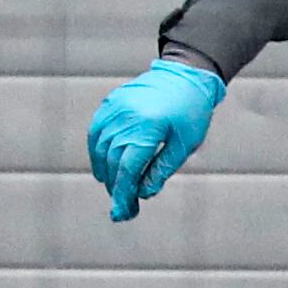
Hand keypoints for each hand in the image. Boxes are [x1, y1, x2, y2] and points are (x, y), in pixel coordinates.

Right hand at [86, 57, 225, 222]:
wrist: (186, 76)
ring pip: (99, 147)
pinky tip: (103, 164)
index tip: (122, 212)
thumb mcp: (184, 145)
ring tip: (114, 187)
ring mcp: (115, 108)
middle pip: (112, 161)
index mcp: (147, 129)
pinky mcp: (110, 102)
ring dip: (104, 170)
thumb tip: (143, 193)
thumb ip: (162, 169)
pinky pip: (96, 131)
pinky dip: (96, 150)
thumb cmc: (191, 113)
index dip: (123, 193)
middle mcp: (126, 117)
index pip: (128, 169)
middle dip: (115, 186)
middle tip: (123, 204)